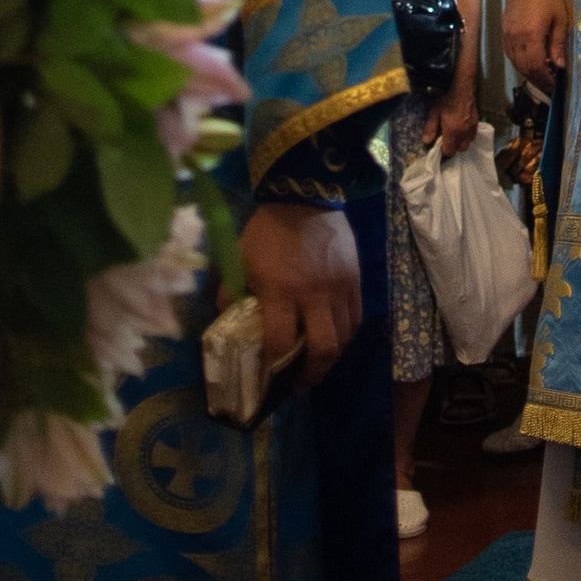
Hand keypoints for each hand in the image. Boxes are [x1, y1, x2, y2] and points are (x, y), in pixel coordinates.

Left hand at [239, 202, 360, 384]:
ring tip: (316, 363)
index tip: (268, 378)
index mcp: (281, 291)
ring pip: (344, 338)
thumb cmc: (267, 231)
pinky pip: (356, 318)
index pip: (281, 343)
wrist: (304, 195)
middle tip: (299, 384)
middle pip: (323, 350)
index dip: (274, 367)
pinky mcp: (355, 280)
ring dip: (330, 357)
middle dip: (311, 375)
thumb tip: (225, 322)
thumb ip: (232, 293)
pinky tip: (333, 337)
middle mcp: (314, 295)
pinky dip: (345, 334)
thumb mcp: (241, 259)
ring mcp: (338, 288)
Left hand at [428, 73, 479, 154]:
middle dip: (452, 147)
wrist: (462, 89)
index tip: (439, 145)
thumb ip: (430, 128)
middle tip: (446, 139)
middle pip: (458, 150)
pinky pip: (472, 137)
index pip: (449, 151)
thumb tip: (426, 142)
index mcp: (452, 132)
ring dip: (460, 143)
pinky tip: (462, 129)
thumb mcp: (434, 112)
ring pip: (466, 145)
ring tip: (454, 135)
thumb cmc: (446, 100)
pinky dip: (467, 137)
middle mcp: (463, 134)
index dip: (443, 150)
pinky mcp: (476, 124)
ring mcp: (471, 130)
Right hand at [504, 0, 569, 88]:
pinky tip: (529, 64)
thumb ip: (558, 44)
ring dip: (528, 73)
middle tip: (549, 87)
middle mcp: (516, 38)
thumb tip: (560, 66)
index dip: (545, 79)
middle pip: (524, 68)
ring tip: (541, 78)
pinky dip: (519, 63)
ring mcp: (507, 35)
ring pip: (515, 63)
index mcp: (531, 36)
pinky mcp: (504, 31)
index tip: (555, 86)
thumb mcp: (560, 20)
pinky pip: (509, 54)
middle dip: (537, 80)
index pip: (536, 66)